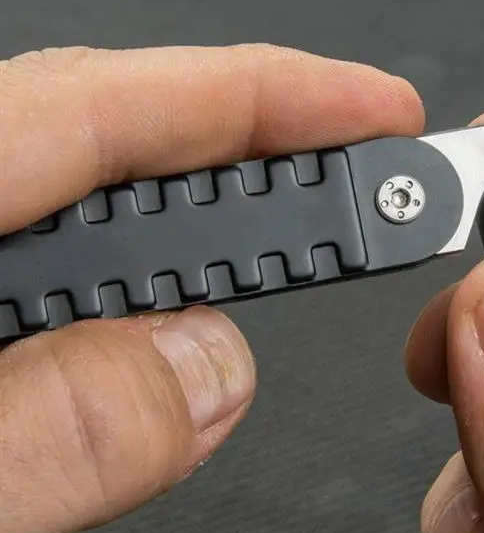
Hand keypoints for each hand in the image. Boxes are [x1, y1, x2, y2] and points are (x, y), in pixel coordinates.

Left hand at [0, 43, 422, 532]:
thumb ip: (57, 436)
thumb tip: (210, 367)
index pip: (107, 105)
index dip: (266, 96)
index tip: (380, 112)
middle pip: (106, 136)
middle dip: (255, 158)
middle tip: (364, 184)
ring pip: (80, 206)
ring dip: (194, 235)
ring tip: (279, 260)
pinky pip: (53, 270)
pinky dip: (128, 294)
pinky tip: (161, 327)